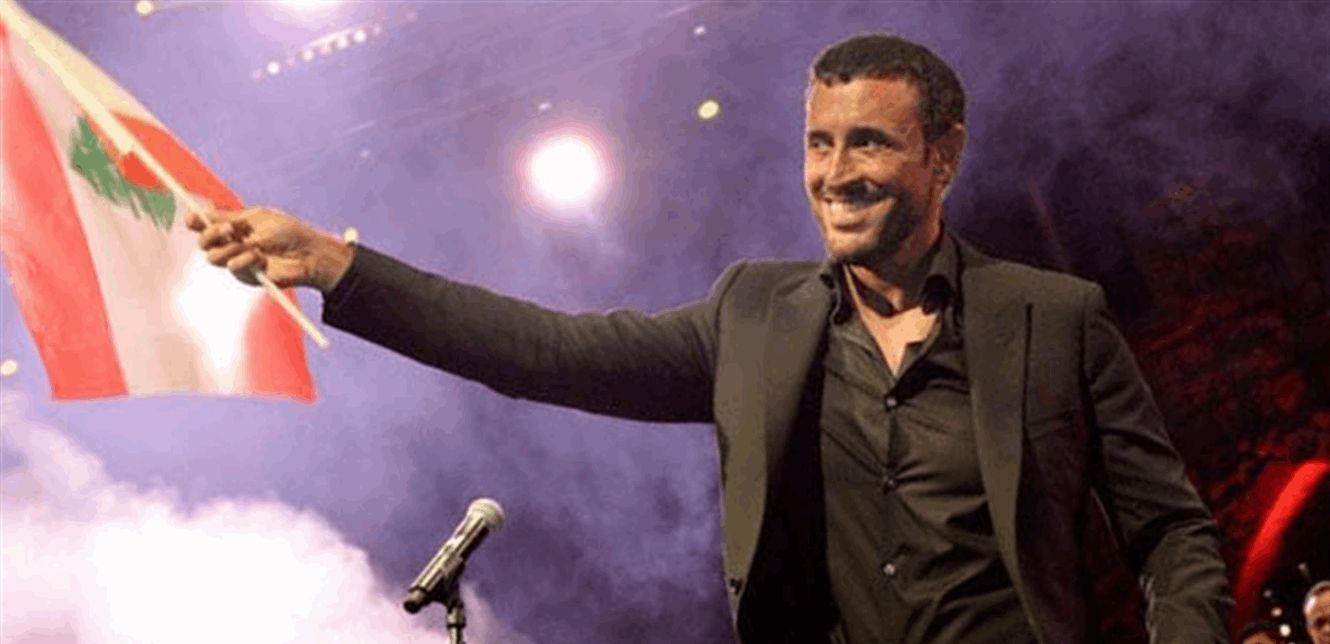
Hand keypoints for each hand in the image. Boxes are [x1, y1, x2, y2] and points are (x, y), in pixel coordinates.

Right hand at [185, 206, 353, 291]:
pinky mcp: (247, 277)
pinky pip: (233, 267)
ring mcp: (238, 261)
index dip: (195, 222)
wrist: (308, 253)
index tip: (192, 219)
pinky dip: (244, 259)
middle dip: (211, 234)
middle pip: (204, 242)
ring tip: (250, 245)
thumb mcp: (258, 218)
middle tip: (228, 230)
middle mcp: (232, 244)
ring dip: (229, 248)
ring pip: (213, 257)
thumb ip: (230, 218)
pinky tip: (258, 257)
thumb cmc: (288, 232)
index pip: (205, 225)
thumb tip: (203, 215)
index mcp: (233, 227)